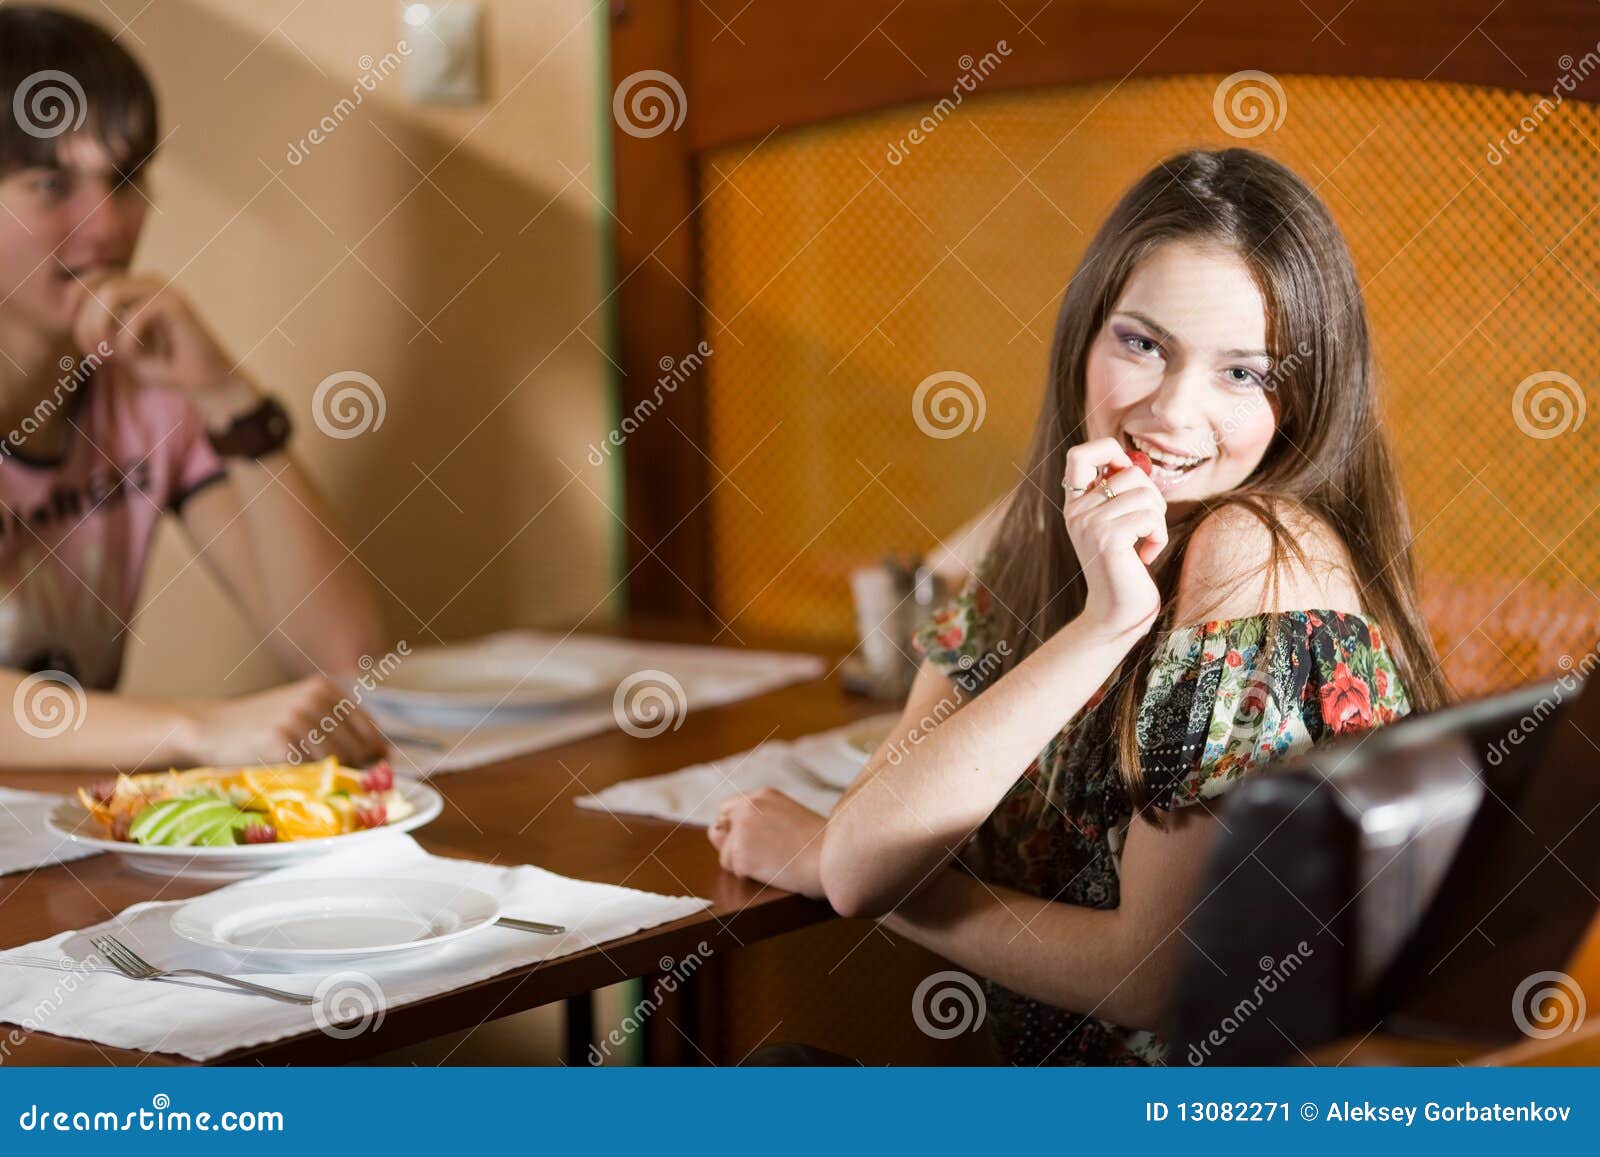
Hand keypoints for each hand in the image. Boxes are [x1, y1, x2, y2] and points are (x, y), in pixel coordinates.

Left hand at [69, 272, 257, 424]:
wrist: (208, 383)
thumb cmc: (166, 367)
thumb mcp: (122, 347)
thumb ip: (99, 330)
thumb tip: (72, 318)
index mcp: (136, 287)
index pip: (91, 279)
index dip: (73, 302)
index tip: (76, 332)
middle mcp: (148, 281)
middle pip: (95, 285)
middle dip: (85, 324)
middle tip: (96, 356)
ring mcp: (163, 289)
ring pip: (110, 293)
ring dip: (101, 328)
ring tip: (111, 356)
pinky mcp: (176, 304)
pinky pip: (134, 314)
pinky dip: (127, 341)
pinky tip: (135, 358)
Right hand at [179, 676, 388, 767]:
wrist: (209, 728)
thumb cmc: (258, 727)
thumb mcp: (299, 711)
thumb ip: (334, 725)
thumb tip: (381, 755)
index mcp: (325, 689)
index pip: (368, 728)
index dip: (375, 753)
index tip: (374, 772)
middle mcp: (316, 700)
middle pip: (356, 747)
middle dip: (356, 770)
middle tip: (346, 786)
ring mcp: (299, 719)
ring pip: (337, 760)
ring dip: (332, 778)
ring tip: (316, 784)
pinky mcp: (282, 741)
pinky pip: (311, 770)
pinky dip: (310, 781)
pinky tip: (298, 782)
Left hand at [707, 788, 827, 899]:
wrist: (831, 858)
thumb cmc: (820, 844)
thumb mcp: (790, 818)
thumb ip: (762, 820)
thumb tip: (730, 834)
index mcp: (763, 796)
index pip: (729, 809)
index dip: (734, 829)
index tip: (748, 843)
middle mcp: (748, 807)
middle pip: (719, 829)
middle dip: (730, 845)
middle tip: (755, 858)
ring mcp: (742, 829)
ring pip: (725, 854)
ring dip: (742, 863)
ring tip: (773, 864)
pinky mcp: (740, 851)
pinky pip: (732, 868)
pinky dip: (748, 875)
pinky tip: (772, 871)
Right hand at [1062, 437, 1168, 638]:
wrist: (1117, 614)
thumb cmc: (1126, 568)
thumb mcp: (1117, 524)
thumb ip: (1119, 493)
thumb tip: (1137, 461)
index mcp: (1075, 504)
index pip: (1080, 453)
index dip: (1109, 451)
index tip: (1126, 476)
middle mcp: (1076, 511)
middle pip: (1129, 471)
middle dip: (1152, 494)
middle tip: (1147, 525)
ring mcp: (1089, 524)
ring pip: (1144, 493)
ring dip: (1157, 518)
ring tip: (1147, 542)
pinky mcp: (1108, 538)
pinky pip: (1149, 516)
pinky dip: (1158, 535)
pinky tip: (1147, 556)